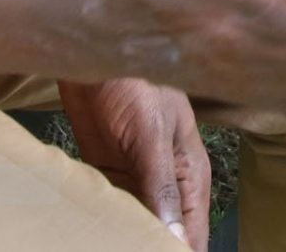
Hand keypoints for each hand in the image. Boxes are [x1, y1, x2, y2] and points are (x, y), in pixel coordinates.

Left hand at [61, 78, 210, 245]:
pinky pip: (109, 209)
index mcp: (190, 175)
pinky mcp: (108, 174)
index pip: (192, 235)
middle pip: (164, 234)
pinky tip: (92, 232)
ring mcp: (136, 180)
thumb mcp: (153, 134)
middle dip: (148, 246)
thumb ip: (163, 187)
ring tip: (104, 243)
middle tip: (125, 248)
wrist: (93, 52)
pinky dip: (102, 222)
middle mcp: (167, 184)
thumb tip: (176, 240)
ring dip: (123, 237)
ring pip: (135, 225)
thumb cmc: (134, 81)